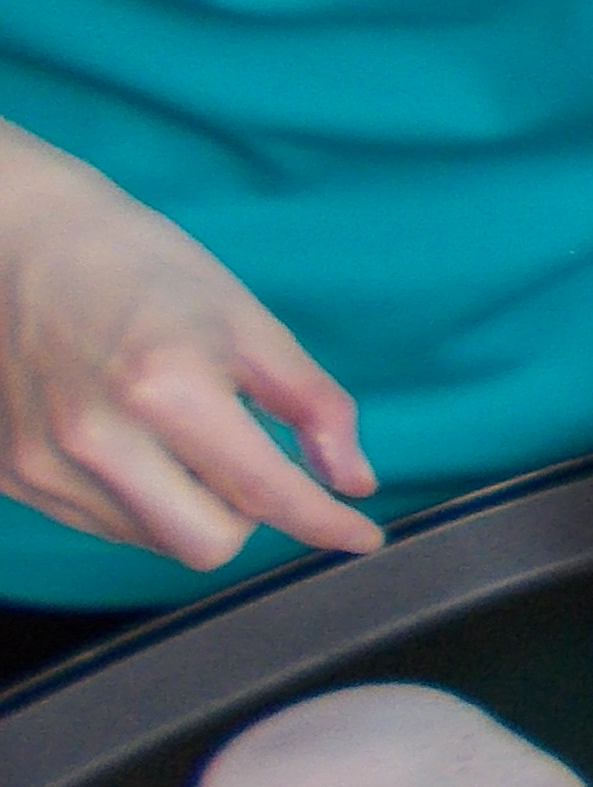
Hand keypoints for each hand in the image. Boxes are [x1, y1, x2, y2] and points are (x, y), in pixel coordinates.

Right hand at [0, 128, 382, 569]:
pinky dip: (141, 501)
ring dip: (191, 507)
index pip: (262, 493)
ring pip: (155, 541)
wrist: (15, 241)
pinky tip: (134, 439)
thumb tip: (354, 481)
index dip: (324, 523)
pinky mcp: (11, 476)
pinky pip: (105, 525)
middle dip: (249, 514)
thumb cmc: (140, 269)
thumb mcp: (246, 321)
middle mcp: (96, 440)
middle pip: (207, 544)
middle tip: (250, 456)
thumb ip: (310, 404)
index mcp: (165, 390)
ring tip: (178, 431)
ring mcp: (43, 464)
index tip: (364, 536)